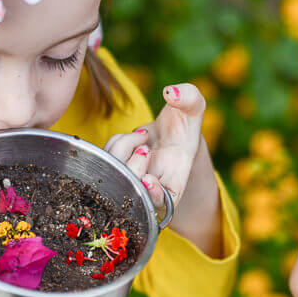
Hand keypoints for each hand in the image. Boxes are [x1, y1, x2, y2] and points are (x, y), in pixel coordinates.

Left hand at [103, 82, 205, 210]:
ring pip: (114, 174)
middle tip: (145, 149)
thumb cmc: (185, 121)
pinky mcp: (115, 170)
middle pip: (132, 191)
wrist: (167, 130)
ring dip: (123, 148)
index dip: (153, 196)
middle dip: (134, 167)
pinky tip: (131, 137)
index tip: (148, 179)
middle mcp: (151, 188)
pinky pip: (105, 160)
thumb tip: (170, 92)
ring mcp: (131, 180)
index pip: (164, 204)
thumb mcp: (193, 107)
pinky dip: (115, 143)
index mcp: (174, 184)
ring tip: (141, 137)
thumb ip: (189, 96)